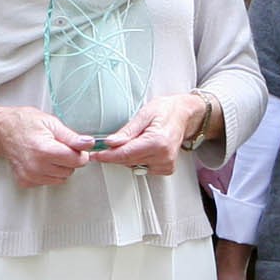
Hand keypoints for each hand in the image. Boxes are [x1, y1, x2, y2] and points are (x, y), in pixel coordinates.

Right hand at [0, 107, 94, 187]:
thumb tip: (88, 143)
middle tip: (57, 146)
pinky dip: (48, 173)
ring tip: (47, 153)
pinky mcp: (26, 181)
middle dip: (69, 159)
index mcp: (45, 150)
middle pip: (70, 170)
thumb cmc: (24, 123)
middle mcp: (37, 167)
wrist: (2, 131)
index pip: (77, 161)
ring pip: (61, 178)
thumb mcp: (51, 123)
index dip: (79, 152)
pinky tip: (39, 161)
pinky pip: (48, 181)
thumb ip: (72, 137)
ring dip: (59, 167)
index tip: (74, 146)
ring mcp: (30, 176)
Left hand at [93, 92, 209, 176]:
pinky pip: (143, 168)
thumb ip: (127, 131)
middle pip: (128, 161)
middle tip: (107, 144)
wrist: (184, 115)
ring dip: (127, 156)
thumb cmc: (166, 110)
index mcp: (157, 142)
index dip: (107, 156)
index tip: (95, 155)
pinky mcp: (167, 168)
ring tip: (136, 139)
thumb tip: (111, 142)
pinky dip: (138, 160)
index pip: (125, 154)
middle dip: (115, 154)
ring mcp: (166, 164)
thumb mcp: (144, 114)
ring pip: (134, 166)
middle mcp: (163, 156)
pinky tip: (144, 148)